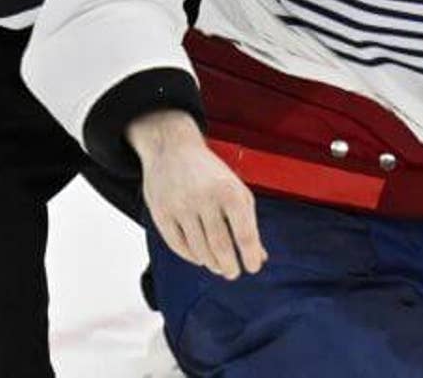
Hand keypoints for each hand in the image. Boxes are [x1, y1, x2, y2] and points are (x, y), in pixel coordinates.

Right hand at [126, 109, 266, 279]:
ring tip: (218, 266)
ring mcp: (181, 206)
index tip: (253, 267)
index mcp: (229, 191)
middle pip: (221, 246)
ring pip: (199, 249)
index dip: (251, 256)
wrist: (172, 148)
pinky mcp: (161, 213)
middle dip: (229, 266)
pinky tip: (200, 257)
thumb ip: (248, 222)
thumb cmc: (211, 173)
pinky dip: (191, 256)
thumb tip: (260, 256)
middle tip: (233, 273)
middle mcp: (205, 198)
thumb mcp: (236, 190)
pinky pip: (178, 245)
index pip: (244, 233)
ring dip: (211, 263)